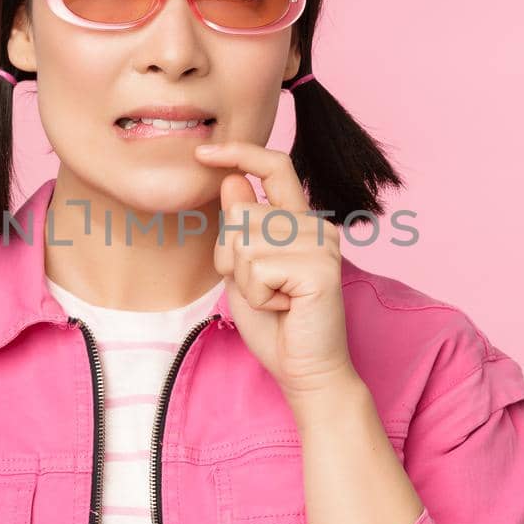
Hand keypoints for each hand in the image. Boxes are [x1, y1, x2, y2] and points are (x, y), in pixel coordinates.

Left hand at [193, 140, 359, 405]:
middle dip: (230, 256)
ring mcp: (321, 243)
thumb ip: (239, 229)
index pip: (274, 166)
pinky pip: (257, 267)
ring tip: (274, 300)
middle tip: (260, 290)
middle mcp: (315, 224)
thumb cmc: (274, 325)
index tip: (203, 152)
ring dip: (245, 280)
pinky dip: (257, 295)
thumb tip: (230, 179)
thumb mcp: (243, 271)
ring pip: (244, 240)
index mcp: (298, 221)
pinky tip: (283, 309)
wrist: (304, 372)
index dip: (239, 152)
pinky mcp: (320, 266)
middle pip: (240, 212)